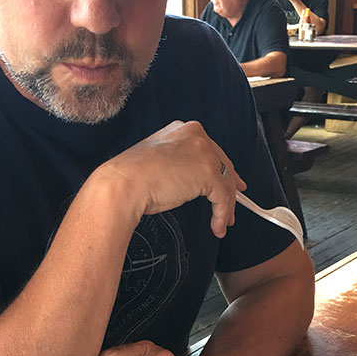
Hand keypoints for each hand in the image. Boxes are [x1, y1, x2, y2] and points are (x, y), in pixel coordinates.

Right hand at [94, 120, 245, 238]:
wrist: (123, 184)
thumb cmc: (132, 179)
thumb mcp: (160, 163)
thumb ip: (180, 165)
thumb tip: (195, 182)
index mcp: (181, 130)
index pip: (210, 151)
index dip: (221, 169)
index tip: (229, 183)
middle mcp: (195, 135)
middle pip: (222, 164)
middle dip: (230, 188)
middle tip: (233, 206)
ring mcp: (203, 151)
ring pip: (225, 182)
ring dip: (226, 207)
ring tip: (222, 223)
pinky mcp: (208, 171)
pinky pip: (223, 196)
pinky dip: (222, 214)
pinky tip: (217, 226)